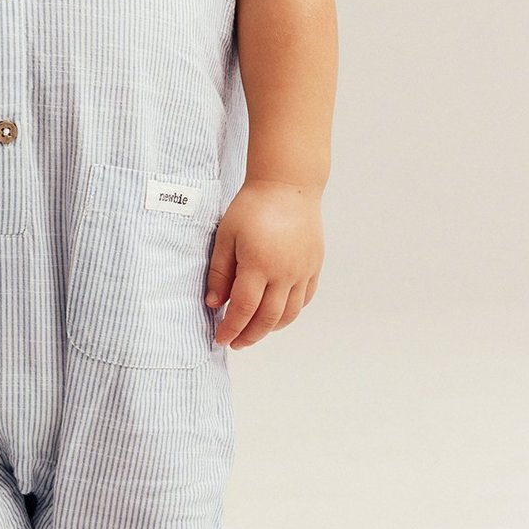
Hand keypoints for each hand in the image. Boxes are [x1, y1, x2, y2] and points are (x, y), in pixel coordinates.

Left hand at [204, 178, 324, 349]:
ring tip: (254, 331)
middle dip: (249, 336)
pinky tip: (276, 314)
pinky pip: (304, 299)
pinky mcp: (314, 266)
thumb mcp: (226, 236)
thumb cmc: (253, 206)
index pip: (242, 309)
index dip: (230, 328)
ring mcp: (303, 271)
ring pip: (289, 314)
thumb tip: (213, 303)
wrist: (288, 186)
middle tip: (236, 343)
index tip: (220, 338)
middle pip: (267, 319)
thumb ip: (220, 272)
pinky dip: (290, 312)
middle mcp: (284, 273)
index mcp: (259, 265)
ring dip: (270, 328)